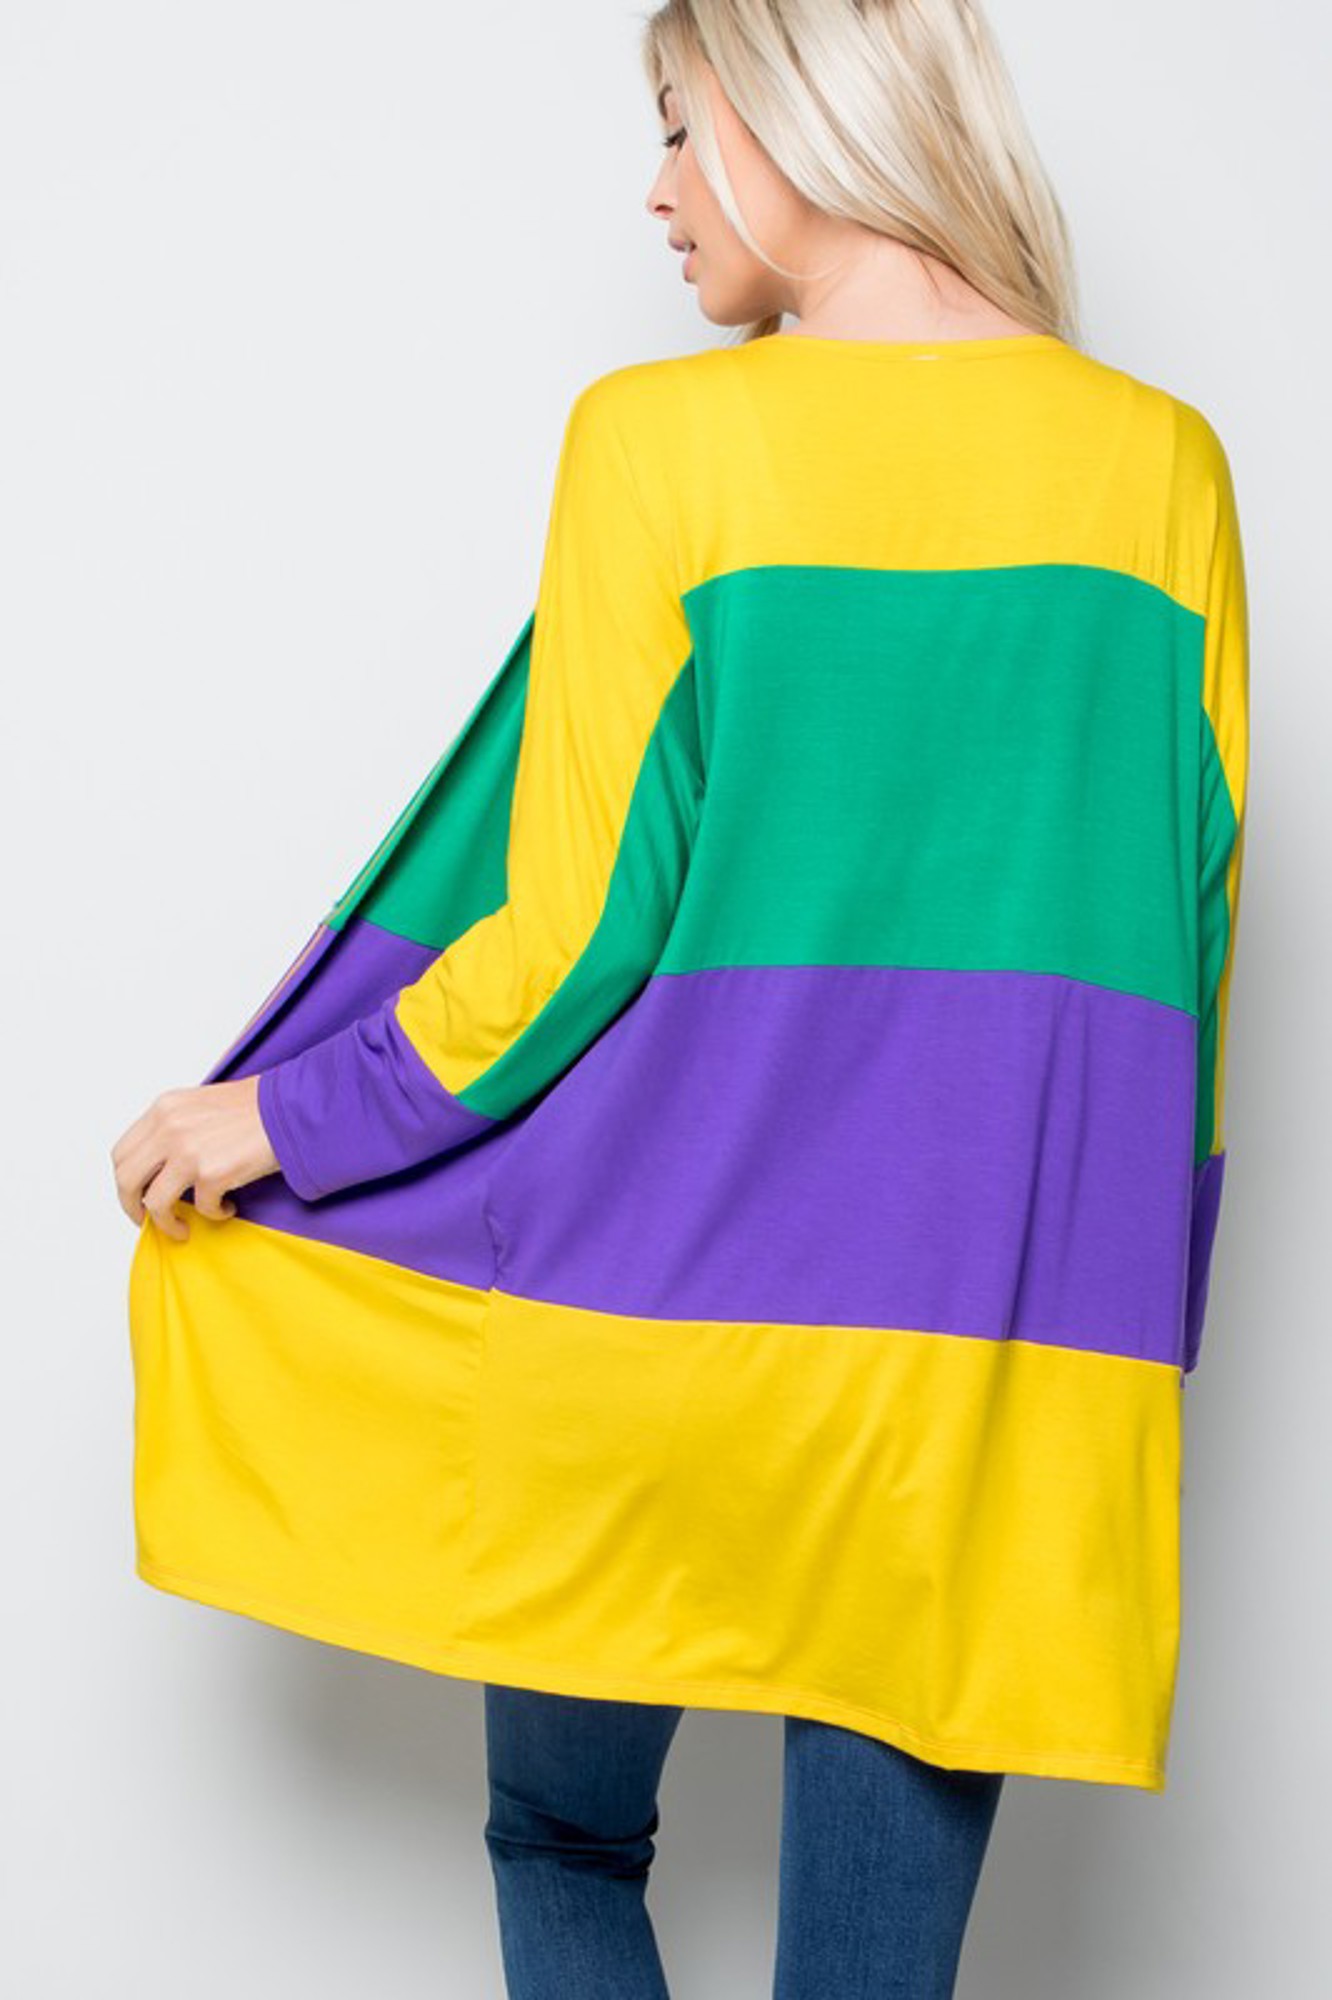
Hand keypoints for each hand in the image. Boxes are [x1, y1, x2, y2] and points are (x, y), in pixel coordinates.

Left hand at [111, 1074, 279, 1241]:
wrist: (292, 1108)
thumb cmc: (257, 1107)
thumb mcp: (200, 1105)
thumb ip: (174, 1129)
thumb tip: (161, 1167)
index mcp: (164, 1109)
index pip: (121, 1153)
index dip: (126, 1182)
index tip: (139, 1196)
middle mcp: (169, 1127)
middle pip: (126, 1179)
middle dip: (133, 1207)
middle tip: (148, 1220)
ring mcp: (188, 1151)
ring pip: (153, 1203)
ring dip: (166, 1223)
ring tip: (183, 1228)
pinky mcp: (212, 1173)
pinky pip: (201, 1209)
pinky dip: (213, 1214)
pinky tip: (227, 1206)